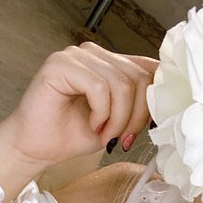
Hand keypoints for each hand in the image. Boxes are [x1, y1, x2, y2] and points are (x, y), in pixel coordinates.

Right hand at [0, 42, 157, 167]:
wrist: (38, 147)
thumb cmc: (72, 134)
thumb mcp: (118, 123)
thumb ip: (138, 107)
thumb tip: (165, 103)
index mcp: (111, 64)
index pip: (150, 70)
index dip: (154, 101)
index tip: (146, 128)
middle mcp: (95, 55)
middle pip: (139, 78)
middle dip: (136, 116)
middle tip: (122, 138)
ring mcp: (77, 56)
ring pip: (121, 84)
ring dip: (117, 119)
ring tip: (104, 133)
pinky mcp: (60, 64)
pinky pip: (99, 87)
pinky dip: (101, 113)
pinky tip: (92, 124)